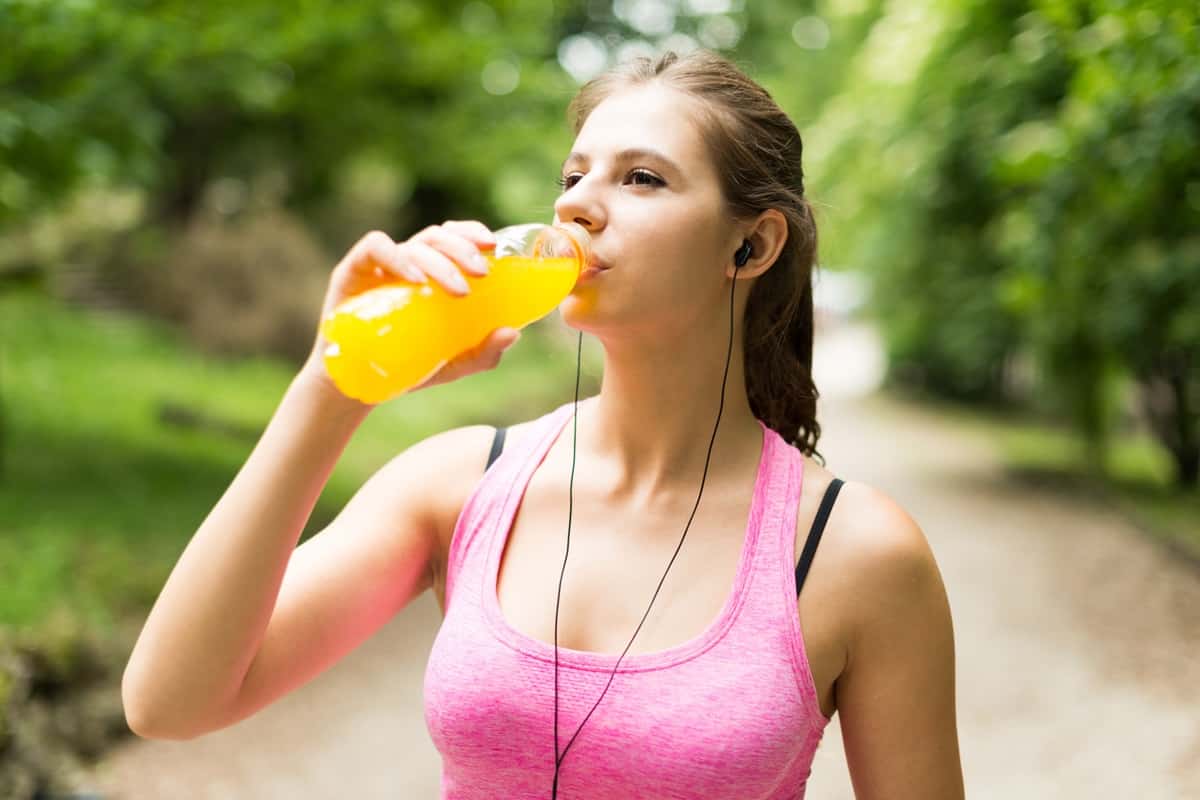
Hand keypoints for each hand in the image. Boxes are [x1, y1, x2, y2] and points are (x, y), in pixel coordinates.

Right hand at [300, 221, 520, 397]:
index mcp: (431, 273)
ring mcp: (380, 266)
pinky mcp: (353, 271)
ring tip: (459, 289)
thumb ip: (483, 353)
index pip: (452, 236)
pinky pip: (375, 248)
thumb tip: (513, 334)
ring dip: (441, 262)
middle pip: (438, 237)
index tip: (492, 246)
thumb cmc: (406, 367)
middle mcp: (407, 263)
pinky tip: (416, 279)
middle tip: (482, 273)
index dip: (472, 233)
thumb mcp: (452, 364)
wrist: (358, 387)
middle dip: (463, 249)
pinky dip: (398, 257)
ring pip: (415, 244)